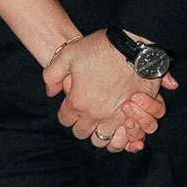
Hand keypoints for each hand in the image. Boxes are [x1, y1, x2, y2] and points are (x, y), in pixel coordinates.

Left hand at [42, 31, 174, 146]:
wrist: (133, 46)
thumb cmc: (100, 48)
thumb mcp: (68, 54)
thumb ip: (52, 75)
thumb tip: (51, 92)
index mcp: (78, 101)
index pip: (66, 120)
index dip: (67, 112)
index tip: (72, 104)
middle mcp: (95, 114)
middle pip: (81, 132)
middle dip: (81, 123)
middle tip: (86, 111)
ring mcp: (115, 117)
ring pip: (101, 140)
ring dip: (99, 131)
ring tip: (101, 119)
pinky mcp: (135, 116)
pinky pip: (123, 139)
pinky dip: (119, 136)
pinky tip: (117, 125)